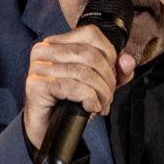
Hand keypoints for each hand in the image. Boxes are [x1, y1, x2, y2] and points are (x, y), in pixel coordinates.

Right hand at [23, 25, 135, 148]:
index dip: (109, 54)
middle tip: (108, 97)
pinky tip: (90, 107)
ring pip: (83, 72)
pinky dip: (88, 98)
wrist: (47, 129)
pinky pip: (71, 86)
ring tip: (101, 105)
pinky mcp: (36, 84)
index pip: (91, 33)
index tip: (112, 76)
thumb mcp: (99, 84)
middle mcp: (44, 49)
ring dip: (100, 92)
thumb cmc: (69, 102)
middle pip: (89, 54)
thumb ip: (116, 71)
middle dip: (107, 79)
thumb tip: (127, 60)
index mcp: (58, 42)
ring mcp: (38, 66)